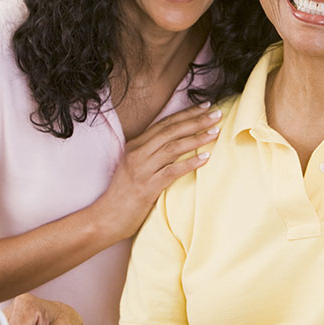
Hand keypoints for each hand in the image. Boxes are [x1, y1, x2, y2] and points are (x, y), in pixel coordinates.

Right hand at [94, 102, 221, 239]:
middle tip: (217, 114)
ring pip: (173, 147)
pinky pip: (172, 171)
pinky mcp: (147, 187)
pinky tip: (205, 158)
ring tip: (215, 131)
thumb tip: (178, 143)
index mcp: (135, 145)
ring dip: (196, 138)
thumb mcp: (135, 167)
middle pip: (171, 131)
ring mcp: (142, 169)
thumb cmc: (123, 194)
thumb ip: (151, 153)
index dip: (186, 113)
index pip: (165, 124)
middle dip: (196, 121)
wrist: (106, 217)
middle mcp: (137, 153)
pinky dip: (190, 163)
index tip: (205, 106)